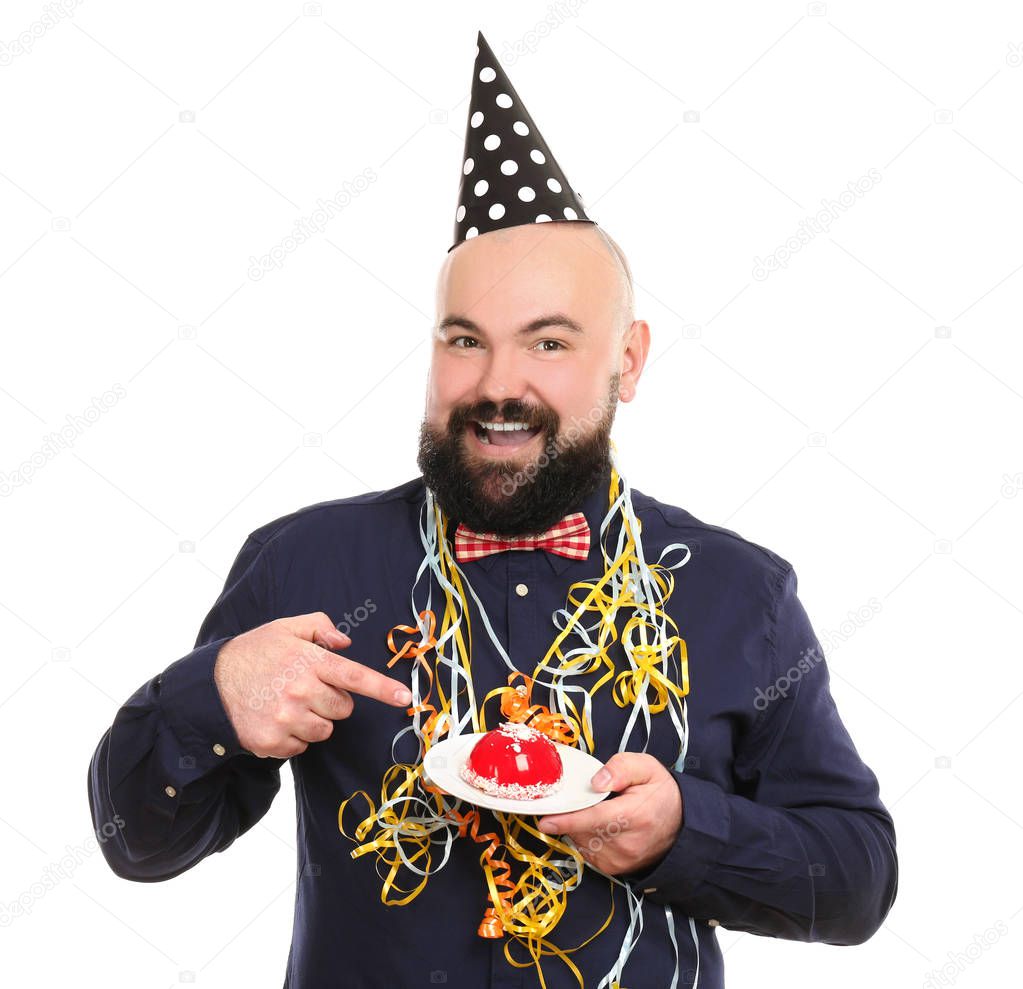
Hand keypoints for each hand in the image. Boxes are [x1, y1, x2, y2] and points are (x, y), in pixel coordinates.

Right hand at [213, 611, 411, 758]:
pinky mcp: (271, 743)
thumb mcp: (285, 628)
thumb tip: (345, 643)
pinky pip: (302, 747)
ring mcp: (285, 720)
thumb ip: (320, 626)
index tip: (404, 698)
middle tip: (306, 689)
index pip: (355, 677)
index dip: (383, 688)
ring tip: (288, 704)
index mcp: (309, 662)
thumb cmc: (254, 653)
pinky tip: (275, 719)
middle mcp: (300, 692)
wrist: (209, 685)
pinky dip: (293, 737)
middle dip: (332, 701)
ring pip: (325, 731)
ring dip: (313, 720)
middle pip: (343, 709)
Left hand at [536, 752, 682, 874]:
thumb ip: (620, 768)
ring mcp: (621, 860)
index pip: (594, 819)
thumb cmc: (660, 792)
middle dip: (573, 814)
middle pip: (583, 830)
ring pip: (582, 842)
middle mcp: (627, 843)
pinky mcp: (616, 869)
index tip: (546, 820)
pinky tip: (597, 826)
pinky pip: (587, 852)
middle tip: (578, 799)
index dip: (567, 820)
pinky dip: (585, 838)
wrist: (682, 824)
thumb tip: (596, 782)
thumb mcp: (646, 767)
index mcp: (635, 815)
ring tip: (594, 811)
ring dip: (578, 827)